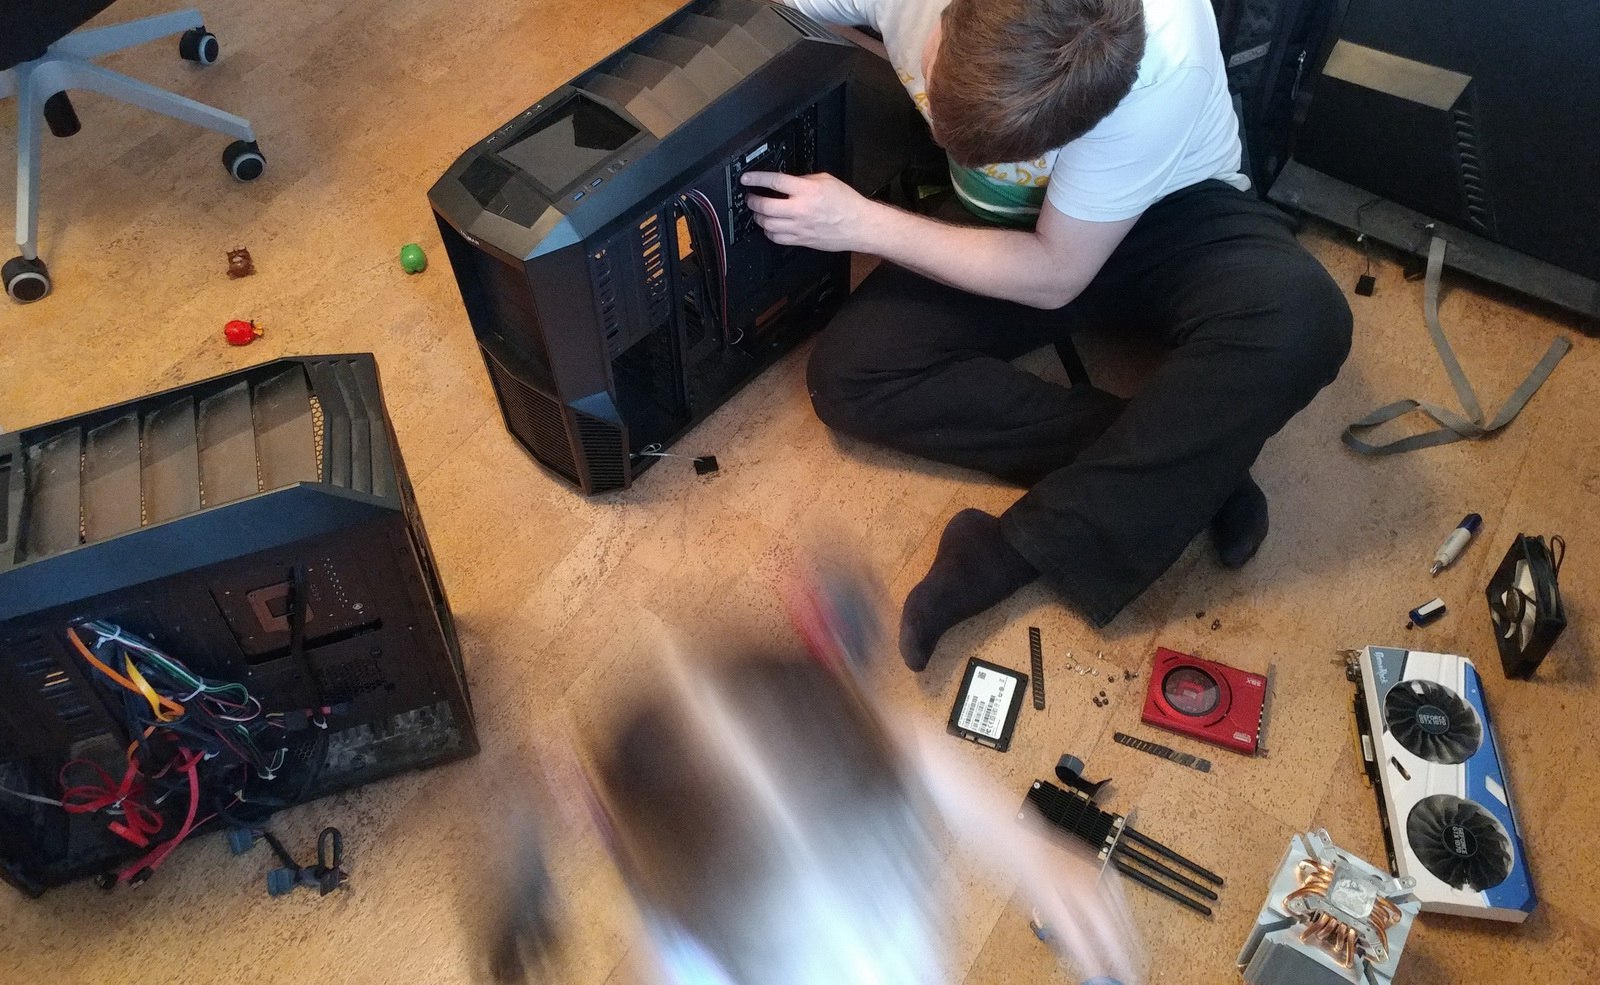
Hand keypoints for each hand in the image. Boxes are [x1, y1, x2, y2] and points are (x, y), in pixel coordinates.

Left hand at [740, 171, 874, 252]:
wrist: (859, 225)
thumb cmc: (846, 203)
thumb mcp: (826, 180)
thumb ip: (804, 180)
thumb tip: (786, 182)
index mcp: (808, 190)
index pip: (775, 181)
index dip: (757, 178)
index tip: (747, 179)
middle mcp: (801, 209)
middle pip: (766, 206)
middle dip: (753, 201)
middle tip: (750, 197)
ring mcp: (800, 227)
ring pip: (768, 225)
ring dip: (758, 217)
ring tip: (758, 212)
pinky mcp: (802, 240)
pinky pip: (777, 238)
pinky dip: (769, 232)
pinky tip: (770, 227)